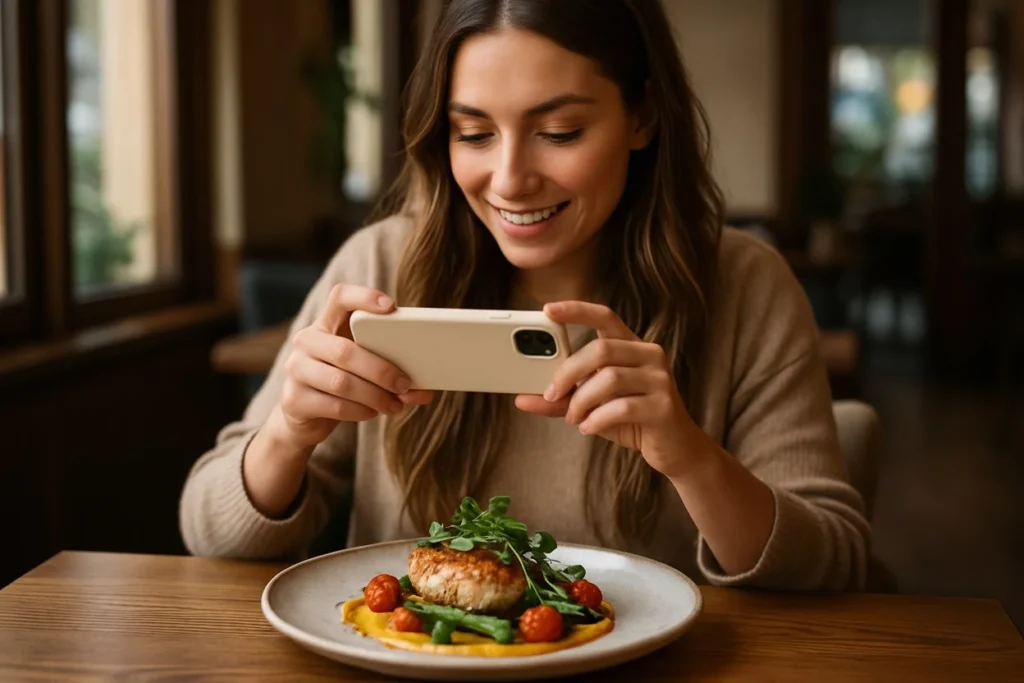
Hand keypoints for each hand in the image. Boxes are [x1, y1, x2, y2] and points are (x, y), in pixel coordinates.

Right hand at [274, 284, 433, 448]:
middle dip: (381, 370)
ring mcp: (296, 370)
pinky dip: (360, 411)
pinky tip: (373, 412)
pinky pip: (335, 406)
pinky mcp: (294, 400)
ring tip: (395, 405)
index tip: (391, 307)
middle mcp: (306, 341)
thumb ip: (388, 368)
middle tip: (405, 384)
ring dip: (375, 396)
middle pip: (346, 351)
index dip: (364, 297)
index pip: (340, 297)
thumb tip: (425, 390)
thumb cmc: (342, 381)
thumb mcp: (361, 367)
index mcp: (326, 324)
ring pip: (341, 382)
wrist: (304, 414)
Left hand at [515, 301, 699, 478]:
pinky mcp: (664, 407)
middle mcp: (650, 355)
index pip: (605, 317)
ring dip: (581, 401)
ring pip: (609, 378)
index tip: (548, 310)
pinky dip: (597, 419)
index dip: (576, 310)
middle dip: (568, 372)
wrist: (676, 449)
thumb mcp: (593, 407)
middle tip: (552, 393)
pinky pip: (622, 408)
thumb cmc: (633, 421)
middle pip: (601, 349)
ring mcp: (660, 380)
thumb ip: (561, 400)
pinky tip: (589, 428)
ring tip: (574, 418)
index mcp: (632, 347)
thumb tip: (521, 399)